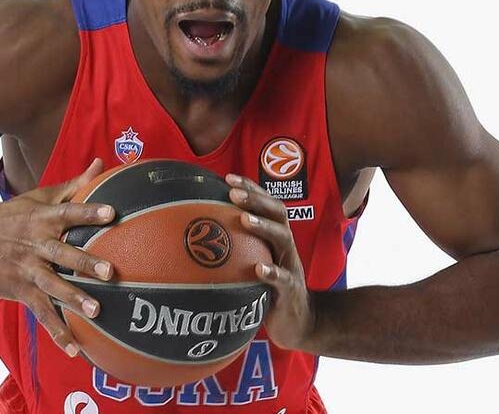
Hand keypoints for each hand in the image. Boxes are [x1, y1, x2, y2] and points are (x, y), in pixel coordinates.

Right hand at [0, 158, 114, 356]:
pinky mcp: (18, 290)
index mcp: (43, 218)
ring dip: (73, 299)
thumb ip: (74, 185)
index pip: (70, 212)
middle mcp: (36, 243)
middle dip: (86, 263)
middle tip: (110, 272)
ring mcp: (26, 268)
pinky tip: (73, 347)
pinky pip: (40, 312)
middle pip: (64, 253)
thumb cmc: (9, 215)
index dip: (90, 211)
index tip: (113, 212)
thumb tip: (102, 164)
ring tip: (96, 312)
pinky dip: (56, 330)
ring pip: (52, 285)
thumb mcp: (38, 196)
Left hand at [225, 173, 314, 351]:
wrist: (300, 321)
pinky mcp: (291, 290)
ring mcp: (291, 265)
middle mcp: (285, 246)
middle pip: (277, 213)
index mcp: (276, 236)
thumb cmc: (270, 288)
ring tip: (244, 219)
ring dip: (263, 227)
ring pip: (282, 239)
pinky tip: (257, 268)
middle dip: (256, 199)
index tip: (228, 178)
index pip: (267, 205)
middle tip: (233, 193)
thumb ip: (237, 248)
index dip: (251, 189)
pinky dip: (271, 271)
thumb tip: (199, 237)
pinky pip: (283, 278)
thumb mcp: (254, 263)